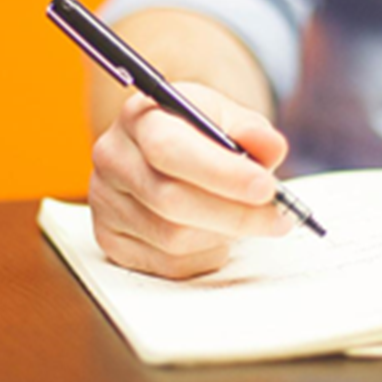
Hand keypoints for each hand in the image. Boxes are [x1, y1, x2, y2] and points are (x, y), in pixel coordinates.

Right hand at [89, 83, 292, 278]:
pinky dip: (205, 254)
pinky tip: (214, 233)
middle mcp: (113, 158)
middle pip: (170, 200)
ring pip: (172, 239)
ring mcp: (104, 202)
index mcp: (139, 118)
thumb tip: (270, 147)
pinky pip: (168, 264)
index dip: (220, 173)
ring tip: (246, 220)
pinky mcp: (111, 240)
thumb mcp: (227, 118)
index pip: (170, 149)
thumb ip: (251, 130)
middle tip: (278, 217)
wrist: (164, 152)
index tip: (265, 188)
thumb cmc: (198, 134)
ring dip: (222, 235)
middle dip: (235, 214)